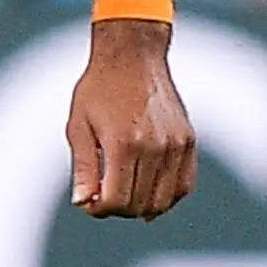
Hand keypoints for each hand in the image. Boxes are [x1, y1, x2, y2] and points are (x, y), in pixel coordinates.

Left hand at [67, 16, 195, 220]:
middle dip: (117, 209)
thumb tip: (82, 202)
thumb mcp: (78, 126)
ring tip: (124, 194)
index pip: (116, 201)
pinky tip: (150, 195)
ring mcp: (176, 145)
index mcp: (123, 144)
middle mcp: (154, 147)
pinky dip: (167, 197)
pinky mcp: (188, 141)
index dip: (99, 209)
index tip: (90, 202)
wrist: (132, 57)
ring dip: (141, 207)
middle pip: (139, 205)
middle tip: (103, 195)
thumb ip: (82, 168)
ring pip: (163, 200)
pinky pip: (184, 185)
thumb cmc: (98, 90)